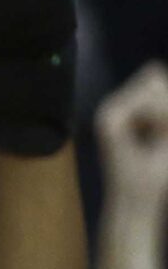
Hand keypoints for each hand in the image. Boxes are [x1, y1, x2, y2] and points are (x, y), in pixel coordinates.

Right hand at [99, 63, 167, 216]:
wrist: (140, 199)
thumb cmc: (159, 169)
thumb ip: (163, 105)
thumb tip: (155, 70)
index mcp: (124, 106)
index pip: (154, 75)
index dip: (166, 102)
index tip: (163, 130)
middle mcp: (111, 105)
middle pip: (154, 75)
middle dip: (166, 105)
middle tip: (162, 135)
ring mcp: (106, 112)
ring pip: (153, 83)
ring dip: (166, 112)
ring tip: (157, 138)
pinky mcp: (108, 121)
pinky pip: (148, 102)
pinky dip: (161, 118)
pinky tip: (151, 138)